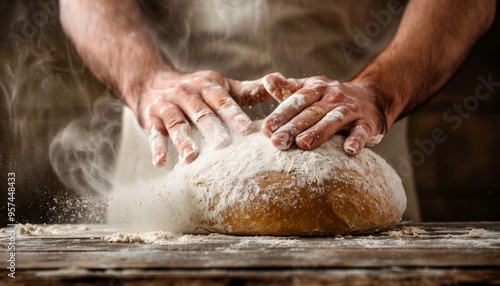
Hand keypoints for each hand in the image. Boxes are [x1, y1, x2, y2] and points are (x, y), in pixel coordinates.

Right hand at [136, 70, 267, 166]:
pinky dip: (157, 147)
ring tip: (191, 158)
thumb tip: (279, 81)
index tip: (249, 131)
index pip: (223, 101)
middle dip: (212, 129)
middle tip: (224, 145)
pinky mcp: (150, 118)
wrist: (149, 81)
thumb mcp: (219, 85)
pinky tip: (161, 162)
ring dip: (183, 140)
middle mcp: (187, 93)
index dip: (235, 115)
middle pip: (201, 112)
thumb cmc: (194, 88)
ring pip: (177, 123)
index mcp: (208, 86)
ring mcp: (167, 105)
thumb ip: (247, 90)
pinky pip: (154, 133)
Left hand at [261, 73, 388, 154]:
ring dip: (318, 132)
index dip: (281, 115)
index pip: (296, 101)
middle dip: (293, 127)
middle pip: (311, 113)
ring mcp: (351, 110)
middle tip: (277, 142)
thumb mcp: (311, 90)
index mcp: (316, 89)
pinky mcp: (367, 123)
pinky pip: (362, 132)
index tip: (266, 129)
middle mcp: (333, 97)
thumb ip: (289, 89)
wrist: (373, 97)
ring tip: (303, 144)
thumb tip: (268, 79)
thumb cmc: (332, 98)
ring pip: (333, 121)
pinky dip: (357, 140)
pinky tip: (349, 150)